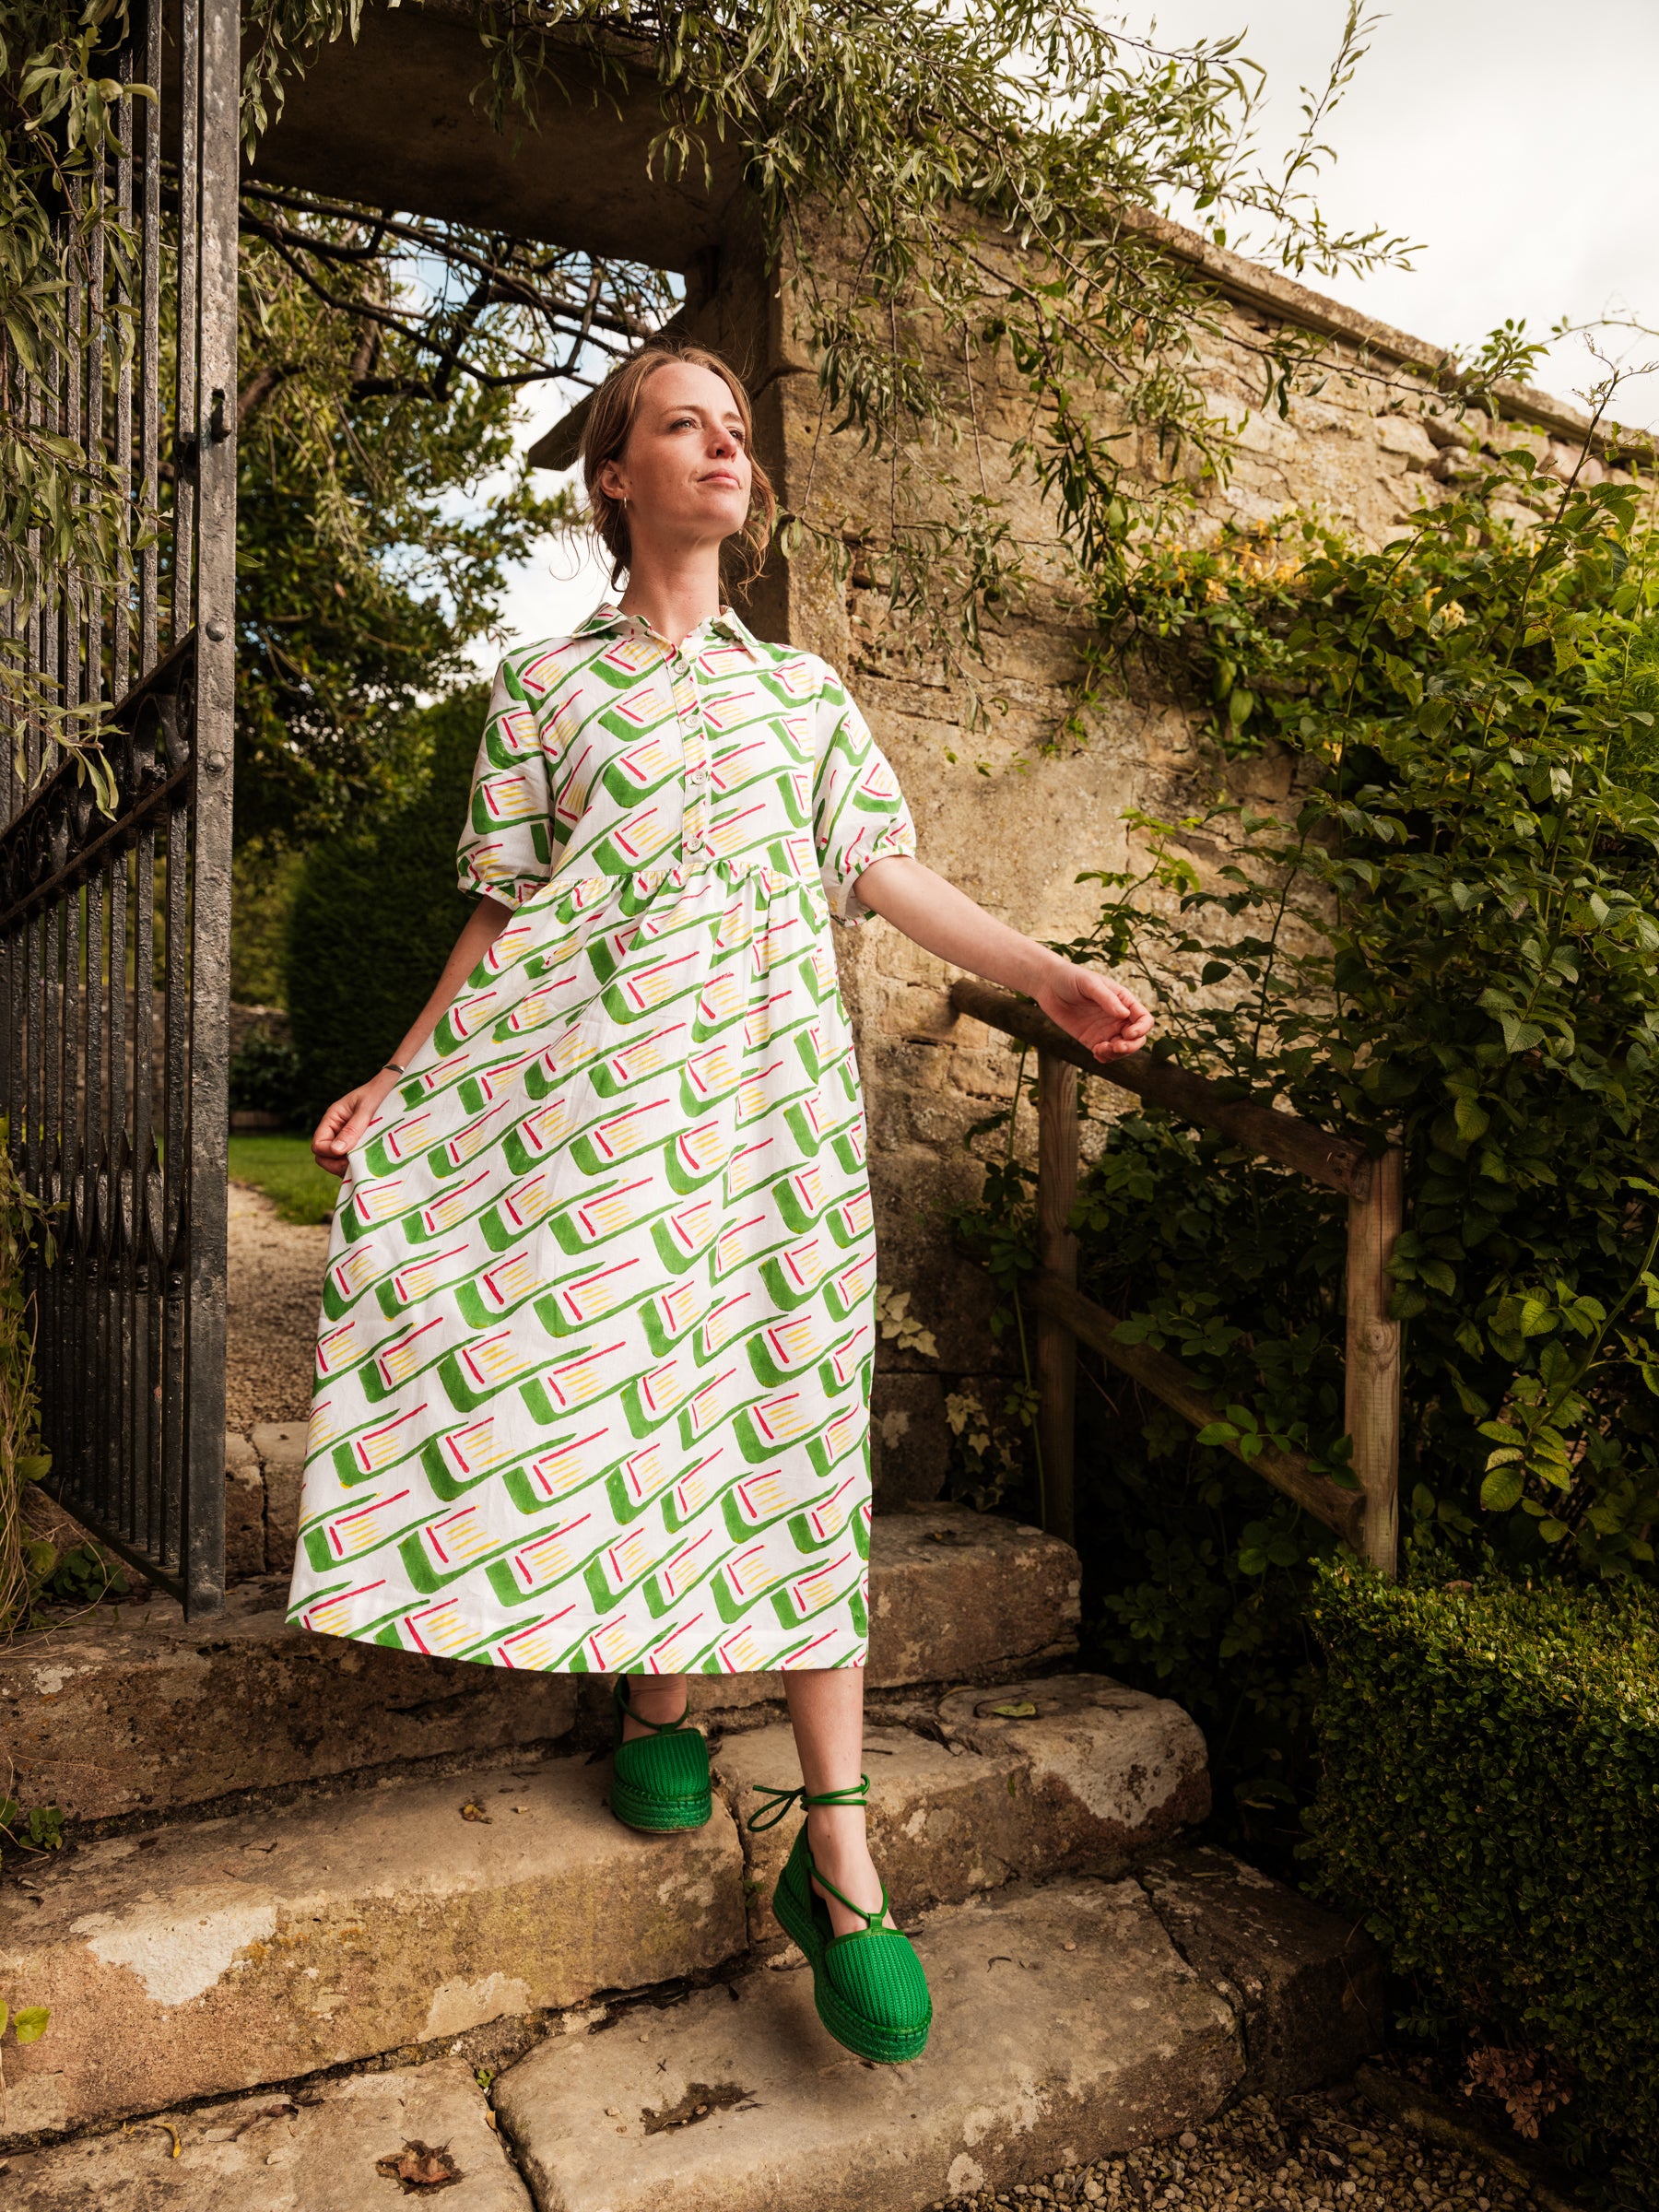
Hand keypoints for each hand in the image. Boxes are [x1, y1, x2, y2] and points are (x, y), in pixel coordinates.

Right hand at [312, 1071, 400, 1179]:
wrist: (398, 1086)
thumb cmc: (381, 1092)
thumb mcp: (367, 1109)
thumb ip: (352, 1129)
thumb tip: (336, 1151)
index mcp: (333, 1118)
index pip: (318, 1145)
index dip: (329, 1154)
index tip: (348, 1155)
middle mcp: (337, 1130)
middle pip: (324, 1156)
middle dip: (336, 1164)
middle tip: (357, 1165)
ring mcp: (348, 1138)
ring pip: (337, 1160)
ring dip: (348, 1165)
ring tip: (366, 1163)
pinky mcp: (360, 1143)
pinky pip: (352, 1158)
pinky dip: (357, 1163)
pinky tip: (371, 1162)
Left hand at [1034, 961, 1152, 1061]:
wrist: (1049, 985)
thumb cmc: (1071, 978)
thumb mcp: (1090, 984)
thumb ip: (1107, 999)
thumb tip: (1124, 1015)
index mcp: (1124, 1001)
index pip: (1144, 1019)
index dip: (1141, 1029)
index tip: (1128, 1033)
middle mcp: (1118, 1018)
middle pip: (1137, 1039)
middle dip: (1131, 1046)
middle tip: (1116, 1047)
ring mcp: (1106, 1030)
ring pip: (1122, 1050)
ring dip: (1116, 1054)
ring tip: (1099, 1049)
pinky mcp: (1092, 1039)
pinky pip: (1105, 1054)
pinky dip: (1105, 1058)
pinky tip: (1096, 1052)